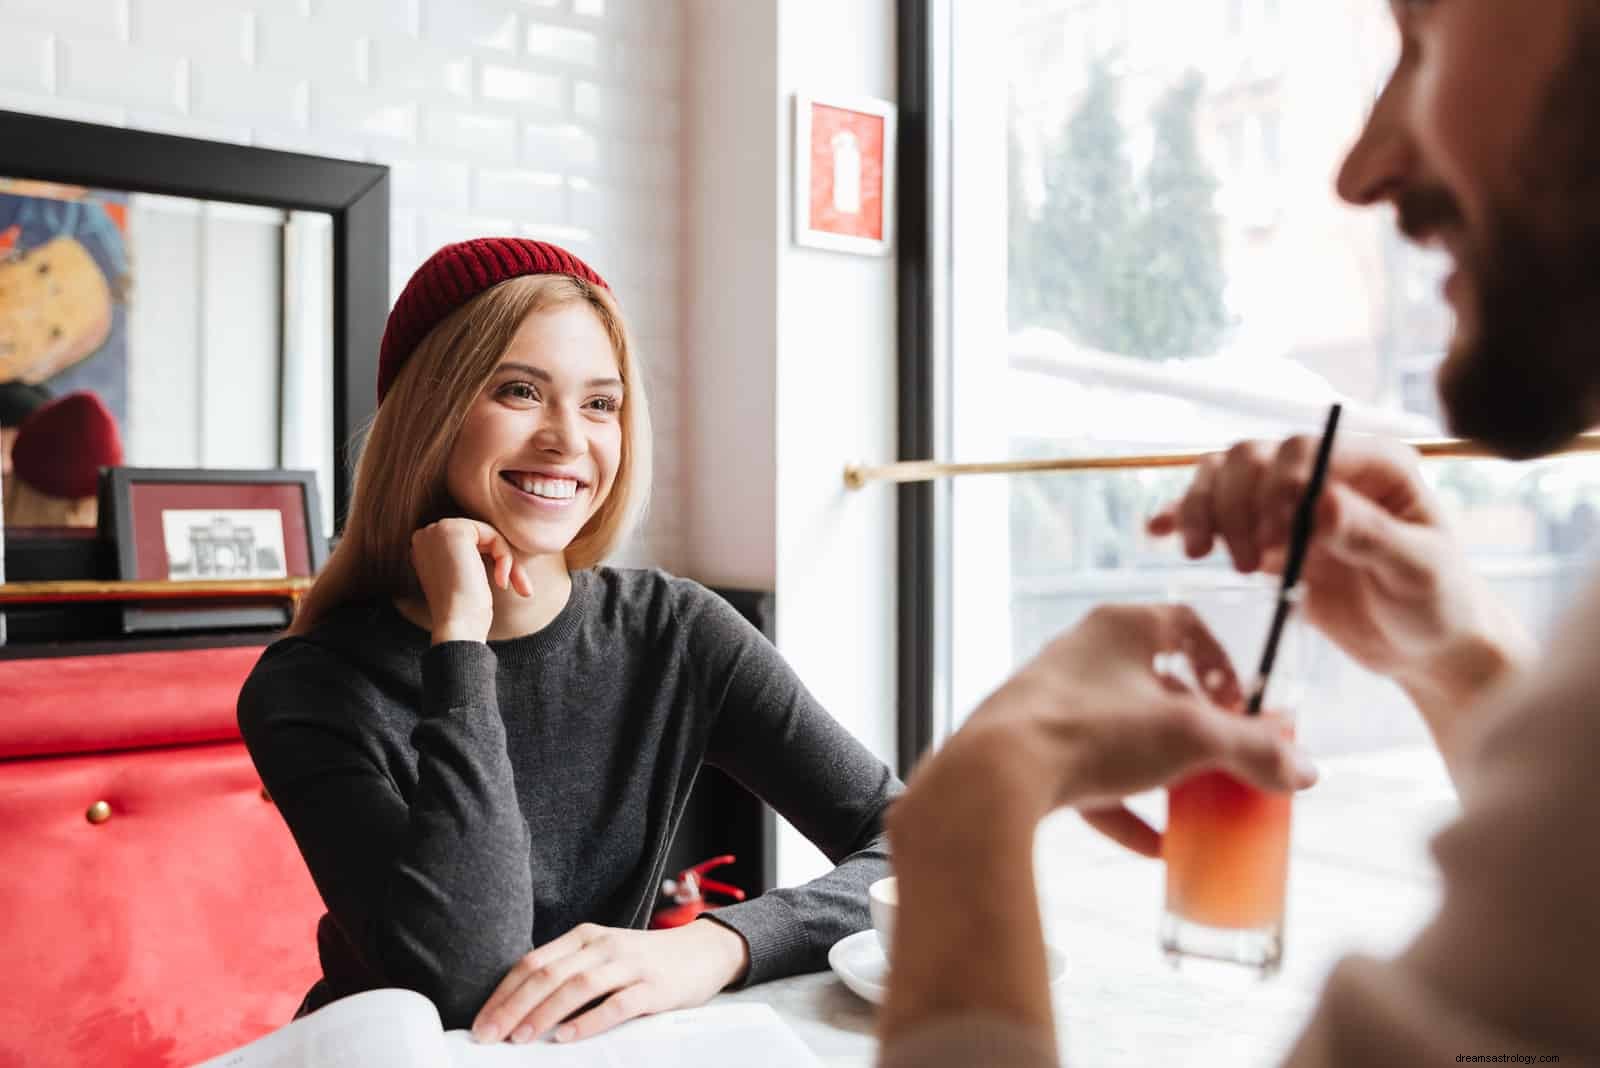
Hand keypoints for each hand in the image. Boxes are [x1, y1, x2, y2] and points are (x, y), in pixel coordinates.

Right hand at [409, 518, 532, 644]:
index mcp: (423, 548)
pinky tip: (501, 581)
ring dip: (507, 561)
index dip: (490, 561)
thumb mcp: (463, 578)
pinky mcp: (454, 530)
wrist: (456, 626)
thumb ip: (468, 556)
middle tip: (523, 589)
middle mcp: (425, 535)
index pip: (468, 543)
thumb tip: (491, 546)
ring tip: (518, 587)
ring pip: (488, 535)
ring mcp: (437, 530)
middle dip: (503, 560)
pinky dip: (504, 557)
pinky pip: (493, 536)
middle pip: (480, 537)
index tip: (505, 585)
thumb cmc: (463, 612)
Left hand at [470, 921, 749, 1044]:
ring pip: (577, 986)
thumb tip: (519, 1010)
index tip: (481, 1023)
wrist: (703, 952)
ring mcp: (629, 964)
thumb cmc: (644, 961)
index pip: (533, 962)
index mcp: (584, 936)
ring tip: (520, 1039)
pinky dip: (589, 1022)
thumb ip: (568, 972)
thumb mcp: (602, 956)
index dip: (503, 993)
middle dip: (513, 1007)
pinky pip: (616, 1004)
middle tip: (489, 1036)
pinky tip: (567, 1037)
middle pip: (549, 974)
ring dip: (544, 1014)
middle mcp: (603, 945)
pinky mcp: (654, 987)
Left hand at [896, 603, 1316, 859]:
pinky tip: (1155, 849)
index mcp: (1117, 628)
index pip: (1184, 624)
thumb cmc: (1092, 731)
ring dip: (1161, 769)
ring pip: (1121, 734)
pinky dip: (1124, 811)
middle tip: (1226, 760)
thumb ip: (1252, 751)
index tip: (1242, 705)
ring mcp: (1052, 704)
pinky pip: (1089, 779)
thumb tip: (1307, 773)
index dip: (1223, 662)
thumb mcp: (1189, 737)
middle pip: (1154, 685)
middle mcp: (1080, 656)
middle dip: (1195, 726)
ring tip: (1197, 805)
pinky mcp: (1031, 752)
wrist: (993, 776)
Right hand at [1147, 434, 1531, 767]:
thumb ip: (1371, 536)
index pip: (1305, 450)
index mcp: (1373, 463)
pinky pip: (1214, 510)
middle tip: (1246, 561)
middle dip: (1235, 503)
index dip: (1278, 486)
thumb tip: (1321, 504)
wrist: (1424, 646)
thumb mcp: (1416, 571)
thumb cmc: (1436, 604)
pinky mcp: (1266, 533)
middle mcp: (1325, 471)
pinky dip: (1182, 516)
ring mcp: (1290, 501)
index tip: (1278, 537)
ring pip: (1225, 477)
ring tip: (1207, 556)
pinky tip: (1157, 532)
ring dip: (1204, 509)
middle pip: (1253, 457)